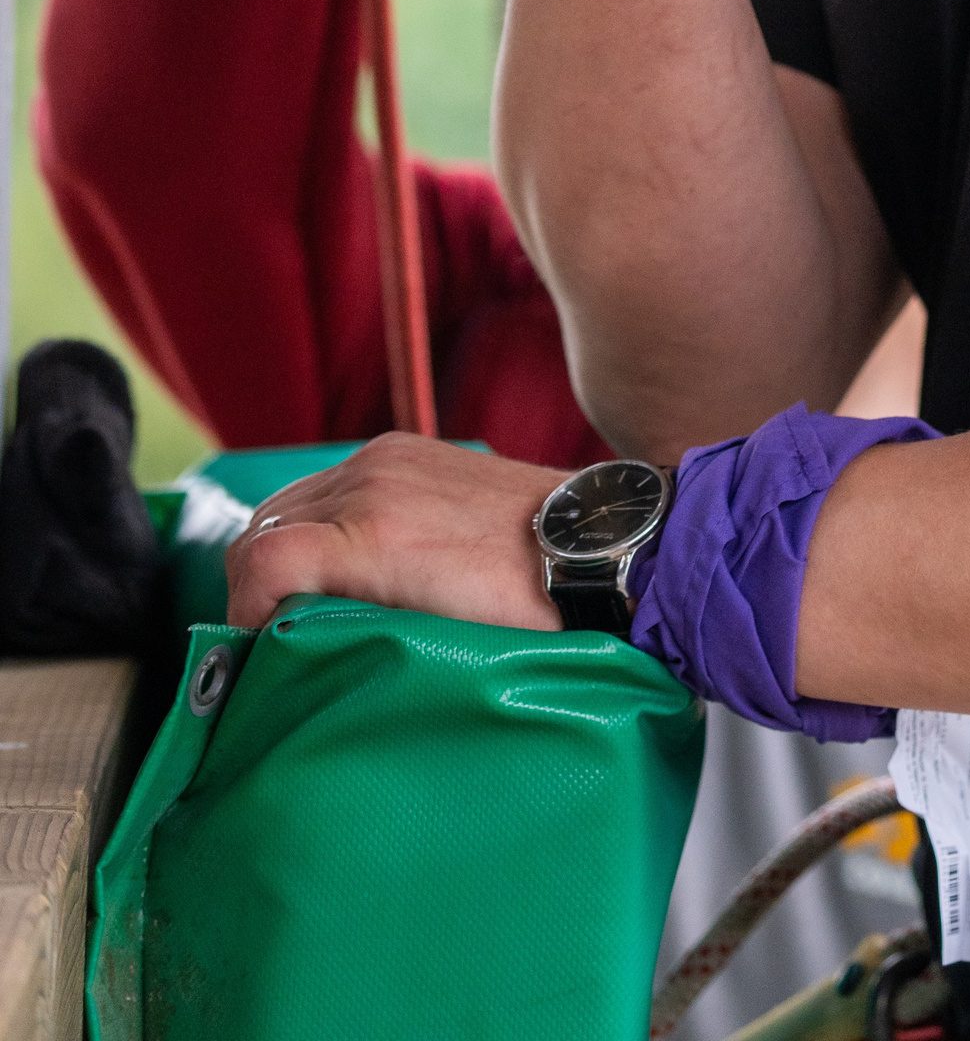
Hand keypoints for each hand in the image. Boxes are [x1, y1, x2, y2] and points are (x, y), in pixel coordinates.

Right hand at [225, 431, 566, 631]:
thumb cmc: (526, 611)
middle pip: (260, 532)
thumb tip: (295, 654)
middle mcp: (371, 483)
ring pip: (286, 505)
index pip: (260, 566)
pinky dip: (314, 521)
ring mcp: (386, 457)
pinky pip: (326, 483)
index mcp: (375, 537)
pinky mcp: (401, 446)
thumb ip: (353, 636)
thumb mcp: (434, 644)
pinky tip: (340, 558)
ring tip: (303, 603)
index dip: (241, 620)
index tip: (258, 657)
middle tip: (273, 639)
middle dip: (253, 590)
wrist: (592, 544)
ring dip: (280, 553)